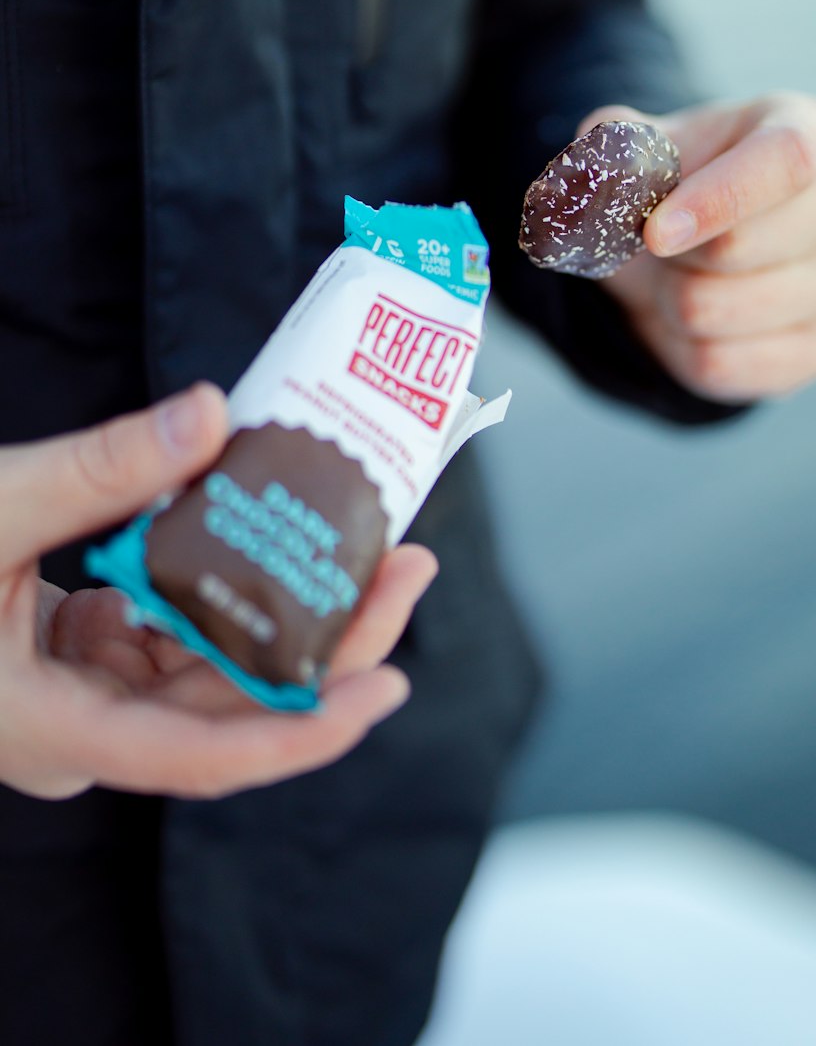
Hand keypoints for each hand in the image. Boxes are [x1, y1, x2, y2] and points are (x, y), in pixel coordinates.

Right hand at [0, 385, 436, 799]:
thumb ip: (95, 470)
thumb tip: (211, 414)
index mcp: (56, 727)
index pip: (205, 755)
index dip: (306, 733)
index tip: (386, 689)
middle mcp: (83, 728)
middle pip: (231, 703)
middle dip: (330, 642)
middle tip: (407, 565)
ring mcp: (82, 694)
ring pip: (210, 666)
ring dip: (288, 609)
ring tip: (365, 541)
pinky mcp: (78, 654)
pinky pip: (172, 631)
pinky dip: (223, 586)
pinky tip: (270, 533)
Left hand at [579, 93, 815, 402]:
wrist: (678, 254)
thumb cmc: (668, 185)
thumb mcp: (635, 148)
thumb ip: (615, 144)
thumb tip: (612, 163)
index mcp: (806, 128)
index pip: (787, 158)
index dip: (718, 197)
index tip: (655, 233)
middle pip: (743, 246)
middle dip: (673, 255)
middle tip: (658, 243)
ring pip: (722, 311)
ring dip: (671, 301)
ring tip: (677, 277)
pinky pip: (723, 365)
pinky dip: (680, 349)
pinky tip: (691, 322)